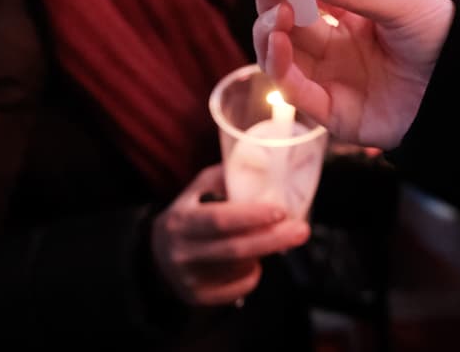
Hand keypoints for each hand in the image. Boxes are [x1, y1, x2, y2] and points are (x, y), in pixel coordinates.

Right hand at [151, 165, 309, 307]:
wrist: (158, 256)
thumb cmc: (189, 215)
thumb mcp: (197, 190)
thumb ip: (224, 178)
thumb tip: (262, 162)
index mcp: (181, 220)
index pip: (219, 220)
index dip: (251, 216)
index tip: (281, 210)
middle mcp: (182, 252)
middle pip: (235, 249)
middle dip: (273, 239)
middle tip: (302, 230)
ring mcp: (190, 279)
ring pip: (241, 268)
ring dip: (264, 252)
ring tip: (273, 238)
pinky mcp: (199, 297)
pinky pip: (240, 287)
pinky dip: (254, 272)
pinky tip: (252, 260)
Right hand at [253, 0, 453, 148]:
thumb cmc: (440, 37)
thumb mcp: (398, 3)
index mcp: (348, 20)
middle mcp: (333, 50)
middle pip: (284, 26)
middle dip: (270, 1)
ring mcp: (331, 80)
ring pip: (280, 58)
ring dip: (268, 34)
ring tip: (278, 14)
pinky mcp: (334, 113)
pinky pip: (296, 94)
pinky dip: (281, 70)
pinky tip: (281, 44)